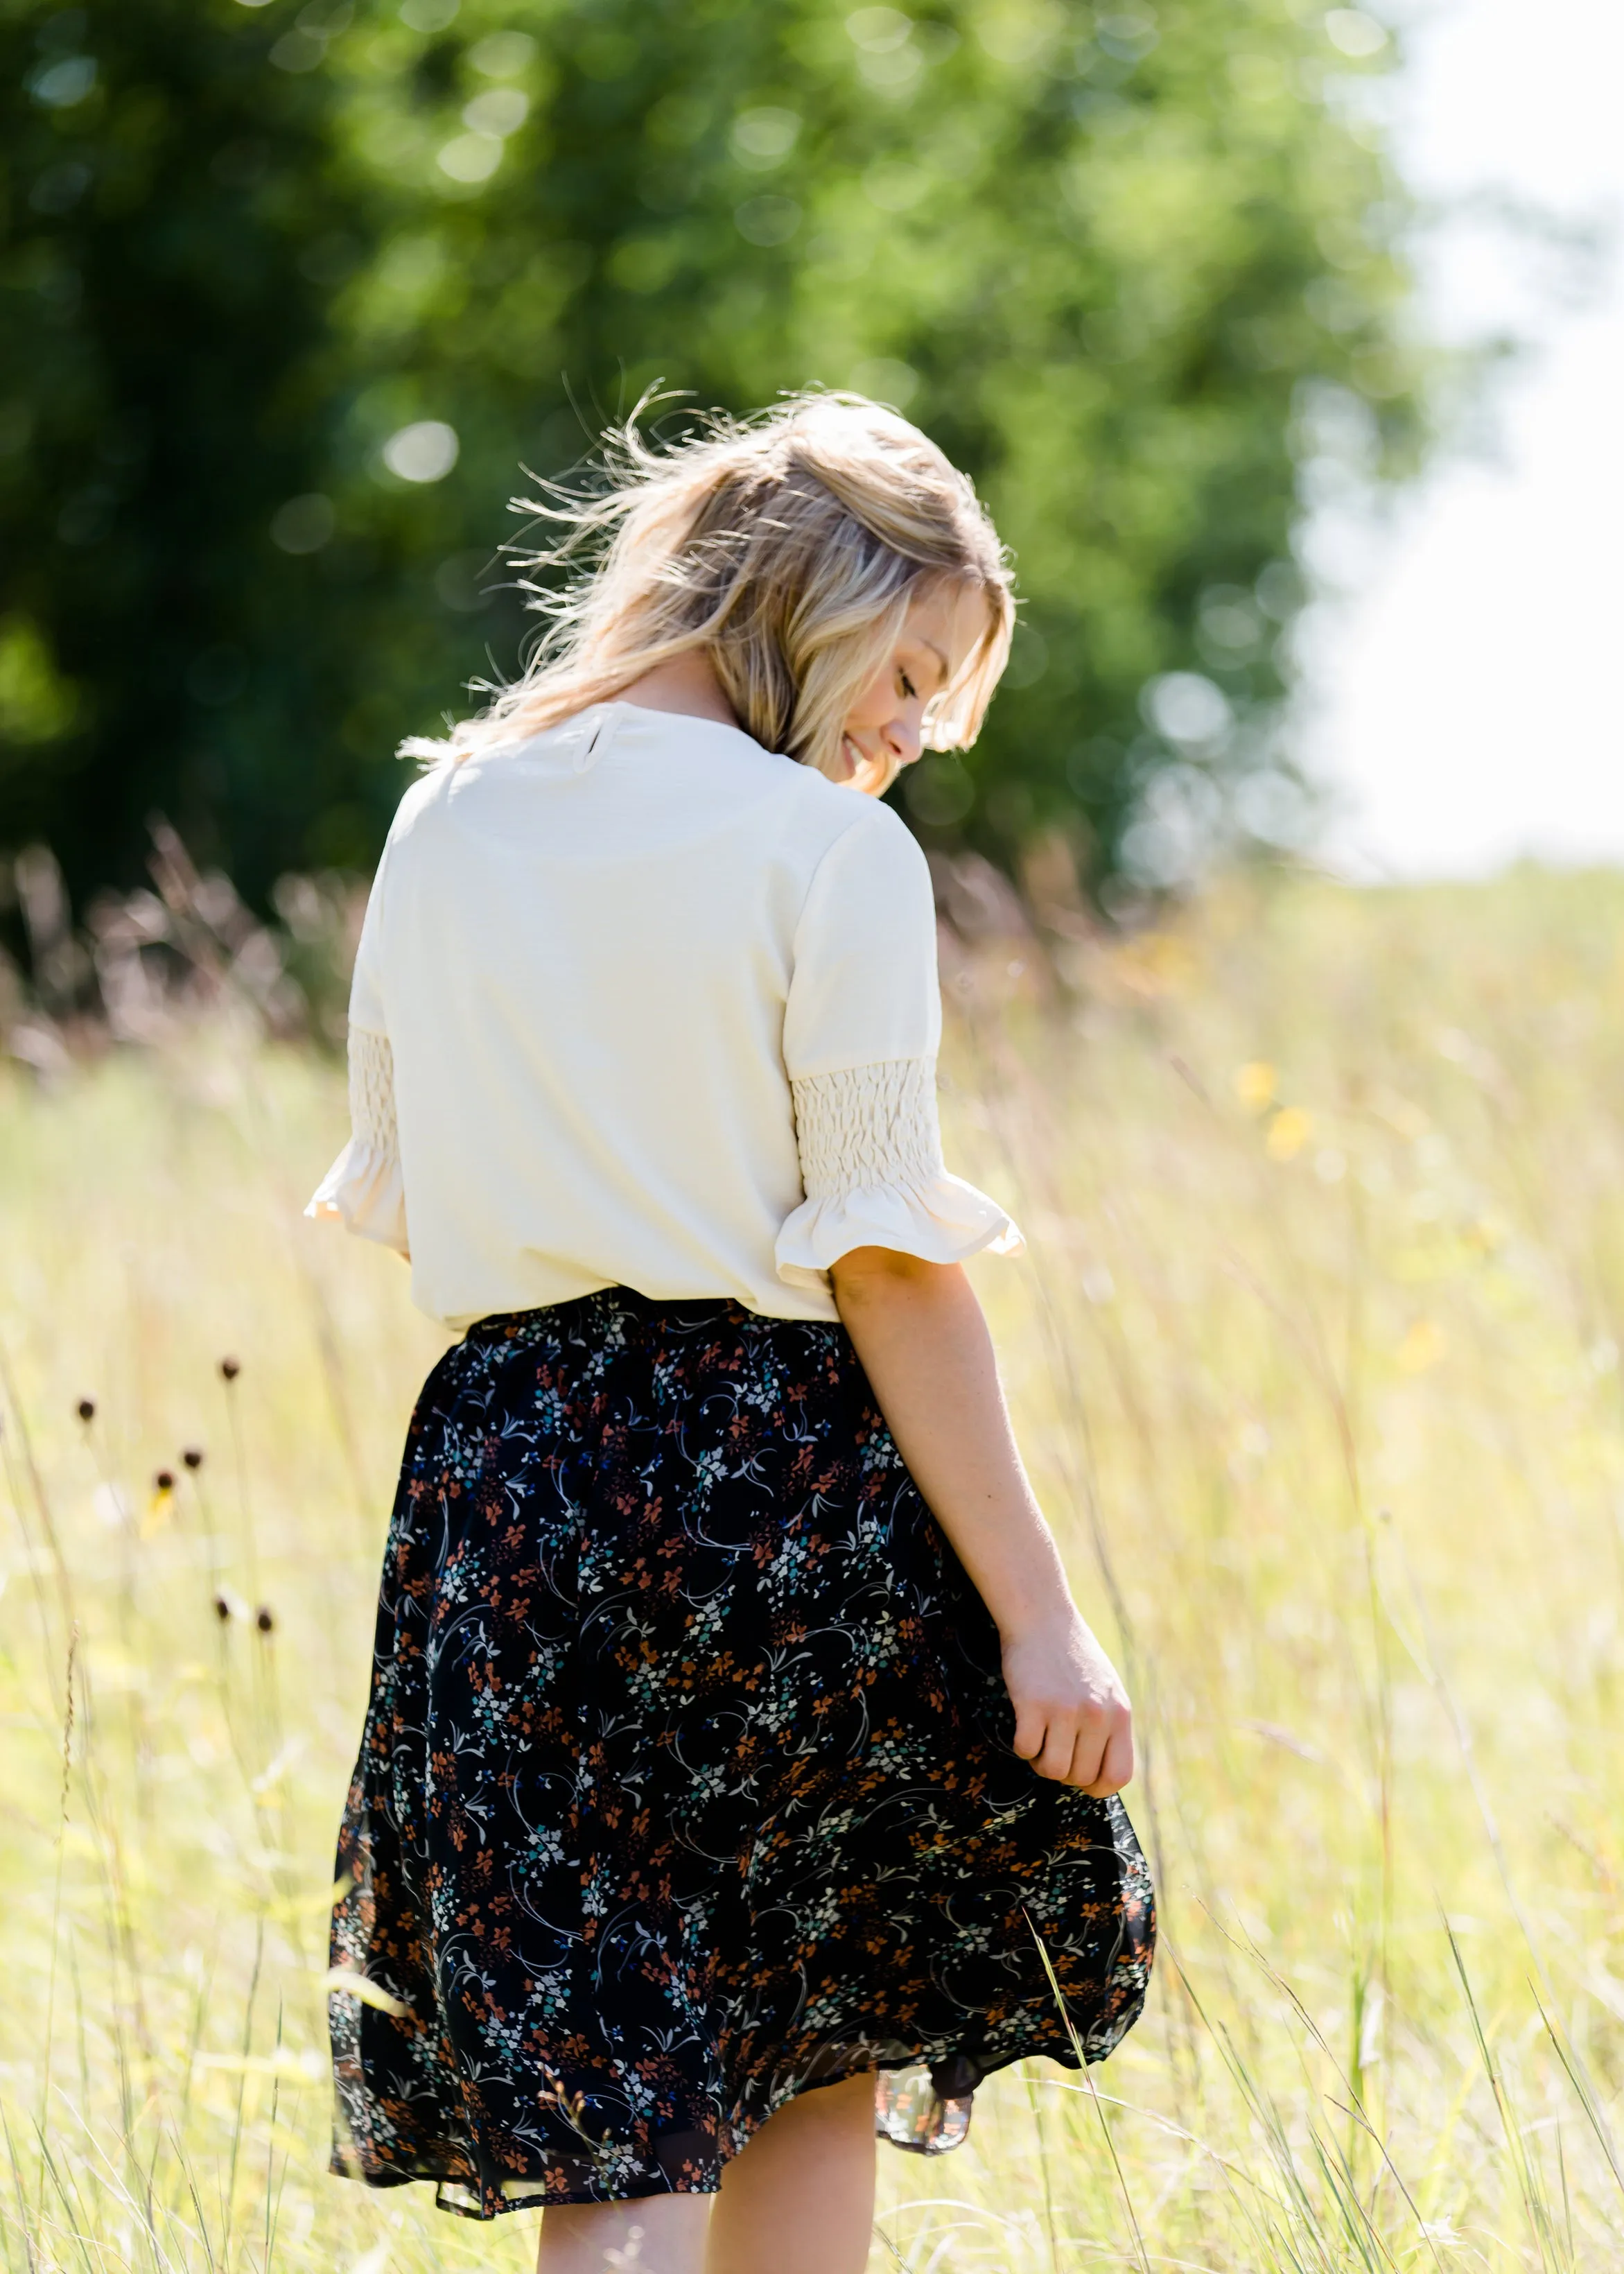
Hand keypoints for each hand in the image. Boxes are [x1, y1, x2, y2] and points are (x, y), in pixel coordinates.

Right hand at [1002, 1613, 1133, 1795]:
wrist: (1042, 1618)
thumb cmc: (1072, 1658)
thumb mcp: (1106, 1690)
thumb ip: (1108, 1728)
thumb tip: (1100, 1777)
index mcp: (1120, 1714)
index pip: (1118, 1776)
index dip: (1097, 1786)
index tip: (1082, 1778)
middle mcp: (1097, 1715)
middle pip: (1080, 1777)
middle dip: (1063, 1771)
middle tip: (1054, 1747)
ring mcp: (1066, 1710)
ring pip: (1053, 1770)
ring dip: (1041, 1762)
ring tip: (1040, 1739)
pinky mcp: (1034, 1704)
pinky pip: (1026, 1750)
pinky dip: (1022, 1745)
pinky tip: (1024, 1724)